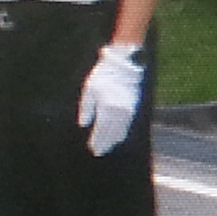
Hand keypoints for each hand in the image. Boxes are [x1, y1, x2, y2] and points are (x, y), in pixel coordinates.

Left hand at [77, 41, 143, 155]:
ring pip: (120, 132)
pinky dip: (121, 133)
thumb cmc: (104, 75)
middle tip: (98, 151)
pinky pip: (126, 126)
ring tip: (106, 146)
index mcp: (107, 107)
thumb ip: (86, 108)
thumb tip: (83, 124)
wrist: (125, 64)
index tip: (92, 148)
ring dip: (113, 140)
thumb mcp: (89, 89)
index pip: (101, 131)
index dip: (96, 141)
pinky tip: (117, 137)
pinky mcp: (133, 108)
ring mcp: (128, 110)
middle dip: (104, 143)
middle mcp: (119, 112)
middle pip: (111, 134)